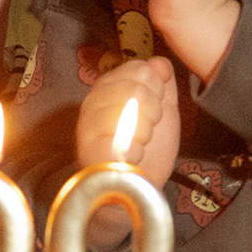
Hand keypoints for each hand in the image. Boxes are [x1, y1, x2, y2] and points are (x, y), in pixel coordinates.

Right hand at [75, 56, 182, 185]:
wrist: (135, 190)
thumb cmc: (149, 151)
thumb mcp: (164, 112)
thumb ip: (163, 83)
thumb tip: (159, 62)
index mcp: (112, 87)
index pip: (139, 68)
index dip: (156, 89)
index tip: (154, 111)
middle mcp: (95, 100)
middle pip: (136, 87)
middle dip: (152, 112)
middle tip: (146, 130)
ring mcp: (88, 123)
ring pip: (130, 110)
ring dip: (144, 134)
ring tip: (137, 144)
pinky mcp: (87, 147)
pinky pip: (121, 138)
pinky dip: (133, 151)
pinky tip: (130, 157)